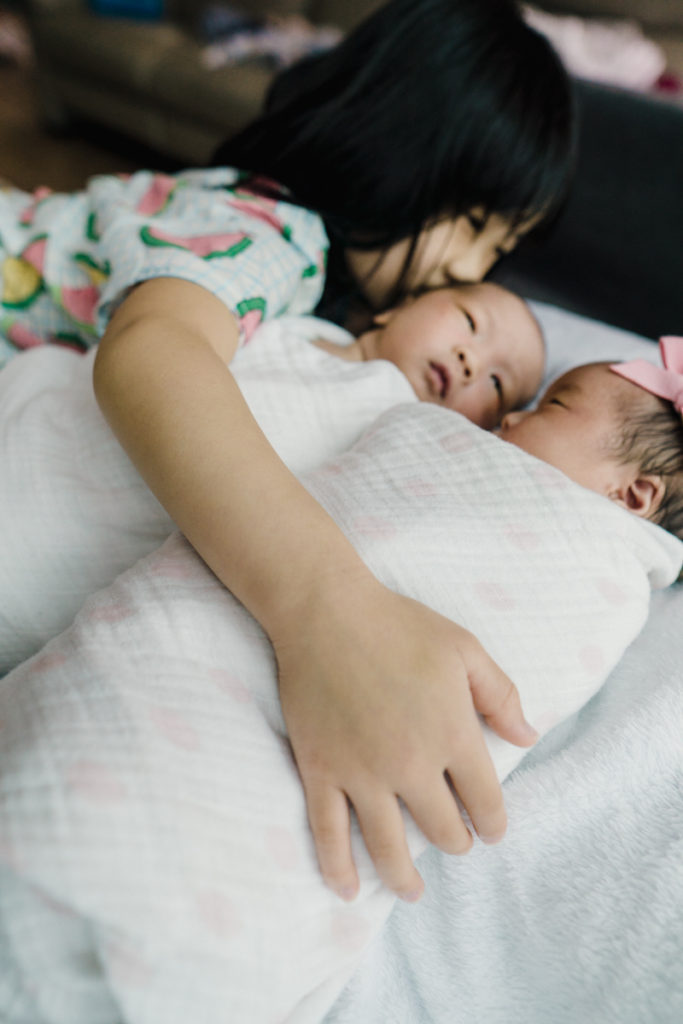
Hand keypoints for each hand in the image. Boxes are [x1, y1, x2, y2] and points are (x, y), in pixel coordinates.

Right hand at [273, 574, 537, 902]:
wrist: (326, 613)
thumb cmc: (399, 625)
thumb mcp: (464, 648)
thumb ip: (501, 695)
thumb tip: (529, 737)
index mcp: (452, 734)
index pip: (485, 801)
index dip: (493, 822)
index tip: (490, 829)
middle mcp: (410, 763)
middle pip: (442, 831)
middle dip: (456, 842)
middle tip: (454, 841)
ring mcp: (361, 772)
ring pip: (388, 847)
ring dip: (405, 877)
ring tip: (413, 890)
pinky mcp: (321, 771)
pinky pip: (328, 833)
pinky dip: (338, 868)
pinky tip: (349, 889)